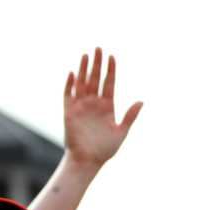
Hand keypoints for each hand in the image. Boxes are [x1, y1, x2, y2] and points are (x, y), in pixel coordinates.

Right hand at [62, 48, 142, 168]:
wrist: (87, 161)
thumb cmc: (104, 150)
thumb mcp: (121, 132)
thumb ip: (130, 116)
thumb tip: (141, 101)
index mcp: (107, 106)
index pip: (109, 83)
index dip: (111, 70)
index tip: (112, 57)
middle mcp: (93, 104)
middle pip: (95, 79)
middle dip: (97, 64)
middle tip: (99, 48)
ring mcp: (81, 107)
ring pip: (82, 83)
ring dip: (84, 69)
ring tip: (86, 54)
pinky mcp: (69, 113)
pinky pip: (68, 95)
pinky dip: (69, 85)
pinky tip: (72, 73)